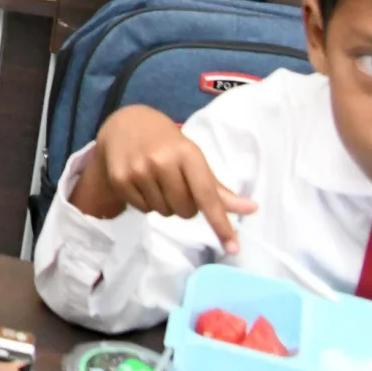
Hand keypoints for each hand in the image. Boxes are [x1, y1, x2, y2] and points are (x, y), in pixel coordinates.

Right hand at [71, 104, 256, 252]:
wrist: (125, 122)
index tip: (233, 248)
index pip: (207, 196)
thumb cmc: (167, 142)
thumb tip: (252, 209)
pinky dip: (147, 202)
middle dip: (185, 206)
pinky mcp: (120, 179)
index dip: (221, 223)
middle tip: (176, 185)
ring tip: (157, 181)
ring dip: (165, 204)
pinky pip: (144, 209)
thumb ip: (218, 188)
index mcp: (186, 153)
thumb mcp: (193, 158)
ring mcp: (139, 170)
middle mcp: (162, 161)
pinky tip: (142, 182)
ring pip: (164, 212)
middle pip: (185, 210)